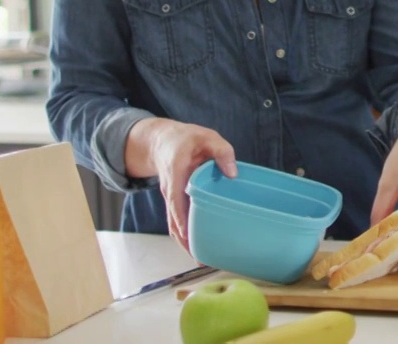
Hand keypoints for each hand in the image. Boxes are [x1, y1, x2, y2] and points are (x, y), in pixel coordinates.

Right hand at [125, 118, 237, 250]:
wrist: (164, 141)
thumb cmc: (188, 139)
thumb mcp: (208, 137)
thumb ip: (222, 152)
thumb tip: (233, 173)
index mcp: (176, 172)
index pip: (175, 198)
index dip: (180, 217)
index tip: (186, 233)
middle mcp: (170, 189)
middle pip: (173, 219)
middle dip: (184, 239)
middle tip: (199, 258)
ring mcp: (171, 197)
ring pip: (174, 224)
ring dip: (184, 242)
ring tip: (200, 259)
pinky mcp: (175, 201)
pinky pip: (177, 220)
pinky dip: (185, 234)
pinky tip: (197, 245)